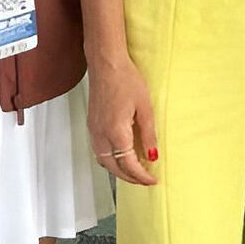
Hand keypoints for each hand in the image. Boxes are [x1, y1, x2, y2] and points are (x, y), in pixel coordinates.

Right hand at [87, 58, 158, 187]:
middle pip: (114, 168)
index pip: (129, 164)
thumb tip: (152, 155)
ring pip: (104, 161)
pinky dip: (111, 160)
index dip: (142, 176)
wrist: (107, 64)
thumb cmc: (126, 79)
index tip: (153, 179)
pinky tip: (121, 155)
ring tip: (135, 171)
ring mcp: (94, 130)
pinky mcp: (92, 124)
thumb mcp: (145, 107)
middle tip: (145, 179)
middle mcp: (101, 134)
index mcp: (116, 132)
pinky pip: (99, 151)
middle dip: (130, 178)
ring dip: (119, 170)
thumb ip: (149, 134)